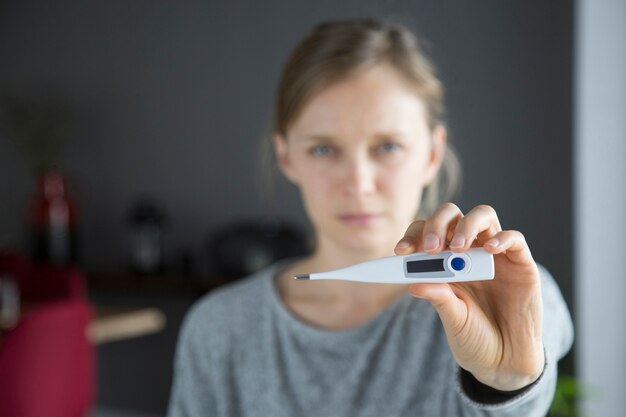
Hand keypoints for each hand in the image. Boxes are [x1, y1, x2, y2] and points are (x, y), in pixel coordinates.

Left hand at [395, 203, 543, 390]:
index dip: (413, 236)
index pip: (426, 234)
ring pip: (483, 215)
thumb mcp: (452, 319)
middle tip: (430, 248)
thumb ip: (438, 298)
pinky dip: (502, 238)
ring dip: (466, 226)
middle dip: (437, 224)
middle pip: (452, 216)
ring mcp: (495, 255)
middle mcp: (469, 252)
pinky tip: (490, 250)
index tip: (401, 251)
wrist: (505, 361)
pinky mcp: (521, 263)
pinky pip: (515, 238)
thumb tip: (413, 284)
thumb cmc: (474, 337)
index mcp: (445, 262)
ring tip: (457, 248)